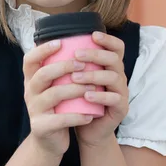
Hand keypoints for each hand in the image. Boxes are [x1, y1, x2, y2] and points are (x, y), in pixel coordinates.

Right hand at [23, 39, 95, 156]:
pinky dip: (77, 117)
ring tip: (93, 88)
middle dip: (64, 67)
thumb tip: (80, 43)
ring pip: (53, 95)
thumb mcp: (54, 87)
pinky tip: (90, 115)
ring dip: (76, 89)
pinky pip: (60, 119)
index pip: (29, 59)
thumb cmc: (57, 107)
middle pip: (43, 74)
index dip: (43, 49)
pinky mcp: (41, 127)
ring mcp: (34, 110)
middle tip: (83, 65)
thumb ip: (60, 70)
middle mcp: (29, 92)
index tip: (61, 42)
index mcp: (31, 80)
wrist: (49, 141)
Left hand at [73, 32, 128, 147]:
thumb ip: (69, 64)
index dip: (108, 39)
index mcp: (109, 66)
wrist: (88, 129)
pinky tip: (86, 96)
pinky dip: (100, 96)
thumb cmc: (79, 101)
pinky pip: (114, 99)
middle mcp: (118, 76)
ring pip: (114, 77)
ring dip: (93, 75)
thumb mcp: (75, 80)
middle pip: (114, 58)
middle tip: (76, 55)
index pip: (116, 47)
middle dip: (95, 54)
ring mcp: (122, 92)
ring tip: (75, 77)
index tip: (92, 35)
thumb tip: (44, 43)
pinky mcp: (121, 108)